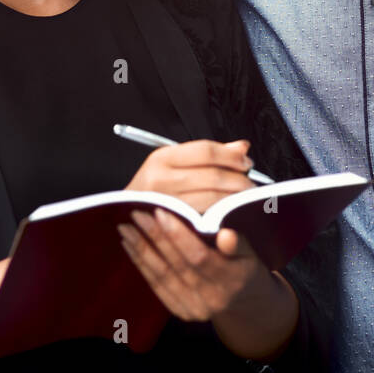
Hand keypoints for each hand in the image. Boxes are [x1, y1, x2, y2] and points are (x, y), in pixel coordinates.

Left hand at [117, 209, 270, 322]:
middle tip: (136, 211)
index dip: (178, 235)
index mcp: (232, 279)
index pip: (198, 257)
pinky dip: (141, 264)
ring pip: (162, 275)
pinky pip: (156, 285)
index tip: (160, 210)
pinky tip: (130, 246)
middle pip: (176, 265)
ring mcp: (194, 308)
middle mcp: (212, 298)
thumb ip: (238, 243)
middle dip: (154, 236)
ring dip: (141, 249)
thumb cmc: (245, 263)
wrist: (244, 300)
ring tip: (125, 227)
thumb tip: (226, 235)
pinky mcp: (180, 311)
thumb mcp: (250, 251)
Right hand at [124, 139, 255, 212]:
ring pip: (213, 199)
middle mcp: (160, 179)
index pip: (206, 151)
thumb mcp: (173, 163)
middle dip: (239, 180)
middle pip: (213, 176)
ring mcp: (165, 204)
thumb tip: (242, 147)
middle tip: (251, 184)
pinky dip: (223, 215)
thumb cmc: (153, 187)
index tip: (246, 161)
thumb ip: (208, 155)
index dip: (231, 156)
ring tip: (244, 198)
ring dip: (235, 199)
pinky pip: (206, 218)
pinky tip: (230, 213)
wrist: (123, 214)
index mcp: (161, 158)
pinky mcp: (171, 225)